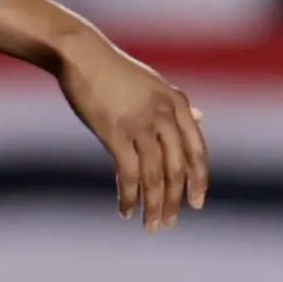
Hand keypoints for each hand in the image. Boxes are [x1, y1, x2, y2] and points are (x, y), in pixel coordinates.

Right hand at [58, 32, 208, 229]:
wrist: (81, 55)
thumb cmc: (115, 70)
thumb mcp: (155, 85)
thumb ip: (179, 106)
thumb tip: (201, 117)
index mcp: (177, 104)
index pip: (197, 150)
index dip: (199, 180)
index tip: (197, 203)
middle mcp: (165, 115)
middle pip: (177, 168)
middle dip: (174, 201)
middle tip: (168, 223)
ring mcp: (141, 124)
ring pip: (154, 176)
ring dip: (153, 206)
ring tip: (150, 226)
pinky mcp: (115, 133)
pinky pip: (128, 173)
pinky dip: (129, 196)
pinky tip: (125, 210)